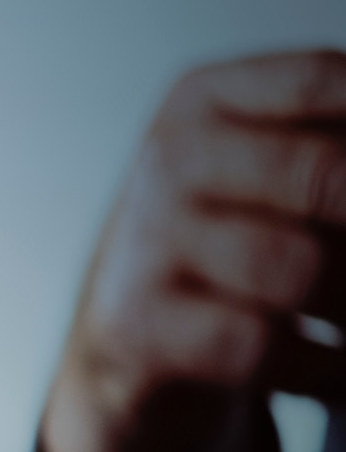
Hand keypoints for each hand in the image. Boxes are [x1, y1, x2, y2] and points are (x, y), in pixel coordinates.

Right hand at [42, 50, 345, 451]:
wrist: (126, 344)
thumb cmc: (226, 247)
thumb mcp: (274, 174)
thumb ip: (334, 155)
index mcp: (207, 99)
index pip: (330, 82)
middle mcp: (169, 158)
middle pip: (331, 177)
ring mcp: (143, 241)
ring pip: (303, 270)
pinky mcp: (134, 327)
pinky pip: (262, 346)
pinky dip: (319, 368)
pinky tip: (330, 369)